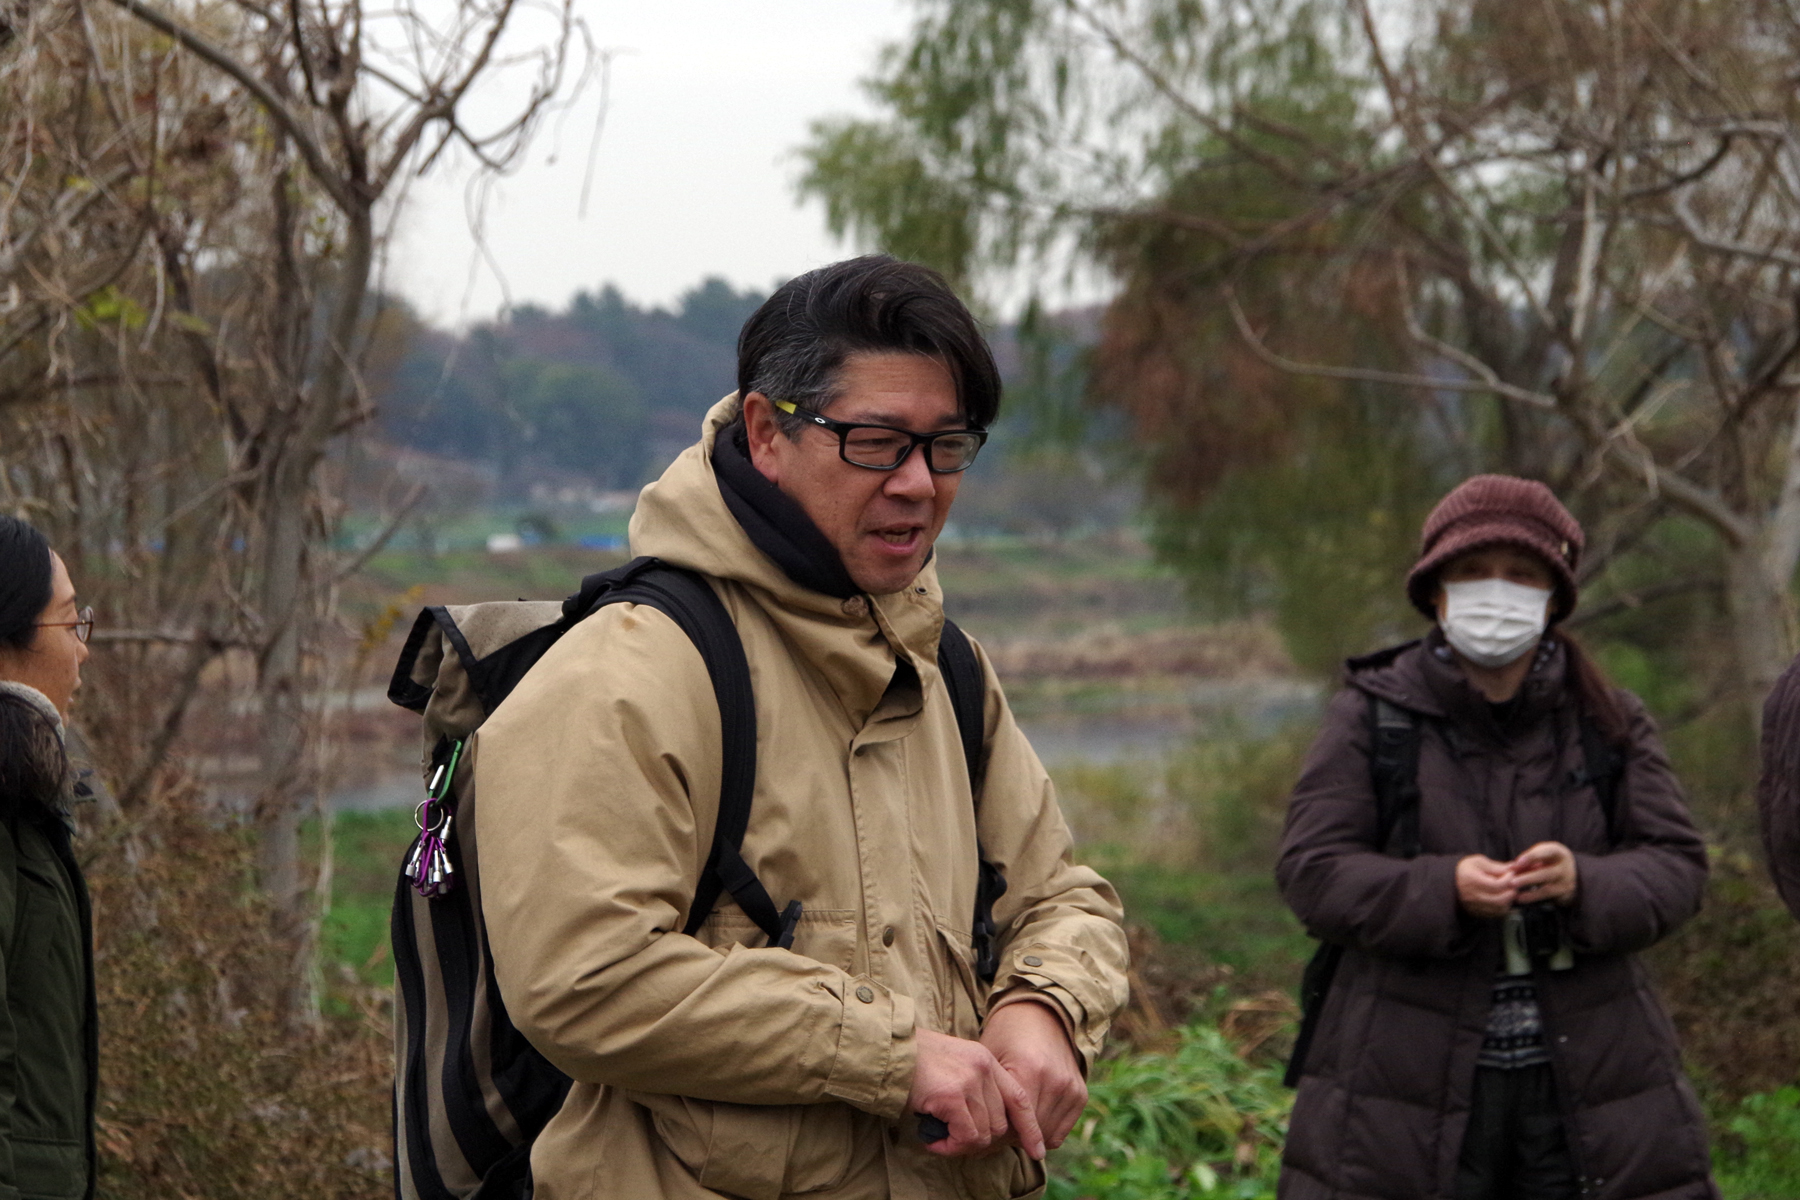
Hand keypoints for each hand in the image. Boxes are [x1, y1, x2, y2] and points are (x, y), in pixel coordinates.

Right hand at [907, 1027, 1044, 1159]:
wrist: (888, 1050)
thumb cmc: (916, 1061)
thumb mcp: (955, 1065)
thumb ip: (976, 1088)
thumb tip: (987, 1131)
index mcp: (987, 1059)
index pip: (1020, 1098)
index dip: (1030, 1127)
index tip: (1037, 1149)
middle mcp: (983, 1068)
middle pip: (1001, 1123)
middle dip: (981, 1141)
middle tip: (955, 1142)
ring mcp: (969, 1081)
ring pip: (984, 1134)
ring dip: (962, 1145)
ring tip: (941, 1140)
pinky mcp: (952, 1096)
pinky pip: (965, 1136)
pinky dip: (951, 1147)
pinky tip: (933, 1141)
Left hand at [980, 999, 1085, 1152]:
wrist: (1042, 1014)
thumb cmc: (1007, 1035)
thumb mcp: (990, 1058)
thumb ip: (988, 1095)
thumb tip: (978, 1134)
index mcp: (1029, 1069)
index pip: (1011, 1123)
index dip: (993, 1131)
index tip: (980, 1130)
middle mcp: (1055, 1081)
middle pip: (1029, 1132)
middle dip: (1008, 1136)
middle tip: (992, 1130)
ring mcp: (1070, 1089)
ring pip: (1045, 1136)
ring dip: (1026, 1136)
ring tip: (1009, 1123)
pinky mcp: (1080, 1095)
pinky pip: (1059, 1132)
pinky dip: (1043, 1131)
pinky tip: (1027, 1119)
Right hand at [1456, 854, 1516, 917]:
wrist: (1448, 883)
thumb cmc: (1465, 870)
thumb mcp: (1478, 862)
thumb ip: (1496, 866)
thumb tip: (1513, 868)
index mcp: (1472, 880)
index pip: (1497, 884)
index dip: (1509, 879)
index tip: (1511, 873)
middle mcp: (1473, 895)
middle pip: (1500, 899)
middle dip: (1511, 891)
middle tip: (1513, 884)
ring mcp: (1474, 906)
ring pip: (1500, 908)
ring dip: (1509, 900)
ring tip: (1508, 891)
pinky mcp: (1477, 913)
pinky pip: (1496, 914)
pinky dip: (1503, 908)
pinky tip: (1504, 899)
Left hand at [1510, 841, 1577, 905]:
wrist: (1570, 872)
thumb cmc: (1547, 859)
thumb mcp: (1540, 854)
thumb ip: (1527, 860)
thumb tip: (1511, 868)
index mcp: (1558, 852)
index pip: (1546, 852)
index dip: (1532, 857)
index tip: (1517, 863)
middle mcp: (1564, 867)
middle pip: (1546, 874)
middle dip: (1528, 878)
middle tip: (1511, 882)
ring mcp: (1566, 882)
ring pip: (1547, 889)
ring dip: (1530, 892)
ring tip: (1514, 894)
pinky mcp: (1563, 893)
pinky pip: (1547, 897)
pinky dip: (1532, 898)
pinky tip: (1520, 898)